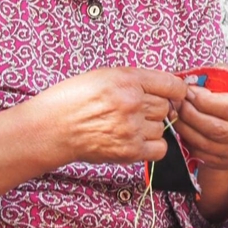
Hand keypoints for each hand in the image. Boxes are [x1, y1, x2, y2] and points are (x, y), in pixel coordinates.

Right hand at [34, 67, 187, 165]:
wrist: (52, 128)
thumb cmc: (73, 100)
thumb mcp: (104, 76)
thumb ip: (135, 80)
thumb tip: (164, 89)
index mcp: (127, 79)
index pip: (171, 83)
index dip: (175, 90)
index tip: (173, 94)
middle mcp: (132, 102)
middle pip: (166, 107)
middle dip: (156, 109)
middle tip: (136, 111)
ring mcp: (132, 128)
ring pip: (162, 127)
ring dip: (151, 127)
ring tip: (127, 126)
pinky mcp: (130, 151)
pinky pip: (160, 149)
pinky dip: (153, 146)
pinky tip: (136, 140)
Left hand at [172, 65, 227, 173]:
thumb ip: (215, 76)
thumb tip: (190, 76)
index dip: (204, 100)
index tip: (187, 90)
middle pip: (215, 127)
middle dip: (190, 113)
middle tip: (176, 101)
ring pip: (204, 141)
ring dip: (184, 126)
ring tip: (173, 112)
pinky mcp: (224, 161)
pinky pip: (200, 152)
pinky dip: (185, 139)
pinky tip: (179, 125)